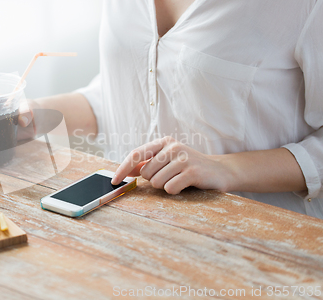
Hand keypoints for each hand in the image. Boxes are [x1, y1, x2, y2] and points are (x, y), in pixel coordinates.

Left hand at [111, 136, 233, 193]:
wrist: (220, 171)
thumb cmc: (188, 167)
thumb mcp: (167, 161)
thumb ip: (147, 164)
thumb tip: (125, 171)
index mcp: (164, 142)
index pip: (136, 154)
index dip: (122, 168)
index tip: (113, 181)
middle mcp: (172, 147)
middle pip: (145, 173)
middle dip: (154, 180)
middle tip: (170, 177)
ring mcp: (183, 158)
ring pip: (157, 182)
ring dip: (166, 186)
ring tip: (179, 180)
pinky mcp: (192, 172)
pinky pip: (170, 188)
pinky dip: (175, 191)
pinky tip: (186, 185)